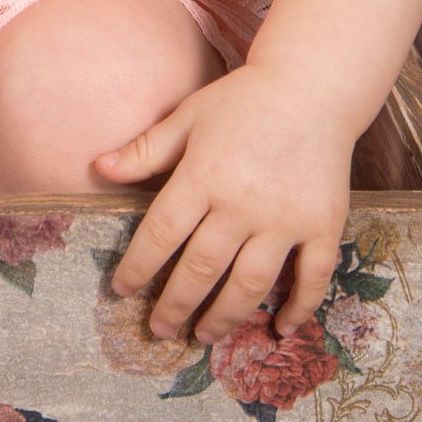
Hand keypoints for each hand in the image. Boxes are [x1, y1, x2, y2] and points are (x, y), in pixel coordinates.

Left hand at [94, 61, 351, 343]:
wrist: (313, 86)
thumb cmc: (244, 101)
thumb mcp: (189, 116)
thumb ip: (146, 149)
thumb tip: (98, 169)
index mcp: (204, 175)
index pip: (162, 234)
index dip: (138, 268)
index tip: (122, 291)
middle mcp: (243, 203)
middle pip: (202, 269)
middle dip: (175, 305)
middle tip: (159, 329)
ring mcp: (286, 218)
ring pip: (251, 284)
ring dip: (225, 317)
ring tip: (205, 335)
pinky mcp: (324, 224)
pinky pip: (312, 276)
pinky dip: (299, 308)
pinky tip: (281, 330)